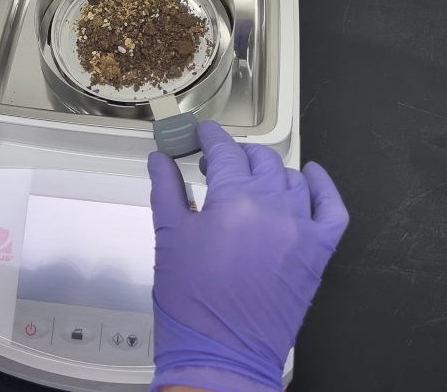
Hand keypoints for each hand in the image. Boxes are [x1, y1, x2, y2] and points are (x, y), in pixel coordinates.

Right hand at [148, 121, 347, 391]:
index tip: (202, 135)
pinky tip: (310, 177)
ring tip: (251, 179)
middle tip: (217, 164)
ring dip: (269, 171)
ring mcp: (301, 231)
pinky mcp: (318, 254)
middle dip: (236, 155)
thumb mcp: (169, 239)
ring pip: (291, 179)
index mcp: (234, 202)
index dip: (210, 138)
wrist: (222, 357)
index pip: (224, 151)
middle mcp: (274, 210)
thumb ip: (167, 190)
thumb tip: (159, 159)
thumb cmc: (191, 305)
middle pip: (260, 160)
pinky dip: (323, 188)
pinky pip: (332, 209)